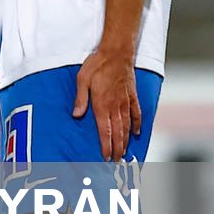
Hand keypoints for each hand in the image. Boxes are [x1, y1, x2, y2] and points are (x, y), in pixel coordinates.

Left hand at [72, 47, 140, 161]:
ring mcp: (125, 101)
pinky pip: (136, 113)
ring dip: (125, 141)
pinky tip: (136, 133)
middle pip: (117, 132)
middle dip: (117, 148)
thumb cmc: (97, 64)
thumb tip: (76, 115)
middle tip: (116, 161)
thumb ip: (80, 99)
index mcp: (102, 104)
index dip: (106, 146)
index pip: (105, 131)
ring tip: (125, 153)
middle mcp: (116, 106)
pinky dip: (137, 124)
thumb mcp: (82, 80)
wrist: (117, 51)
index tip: (106, 157)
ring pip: (127, 126)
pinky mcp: (132, 95)